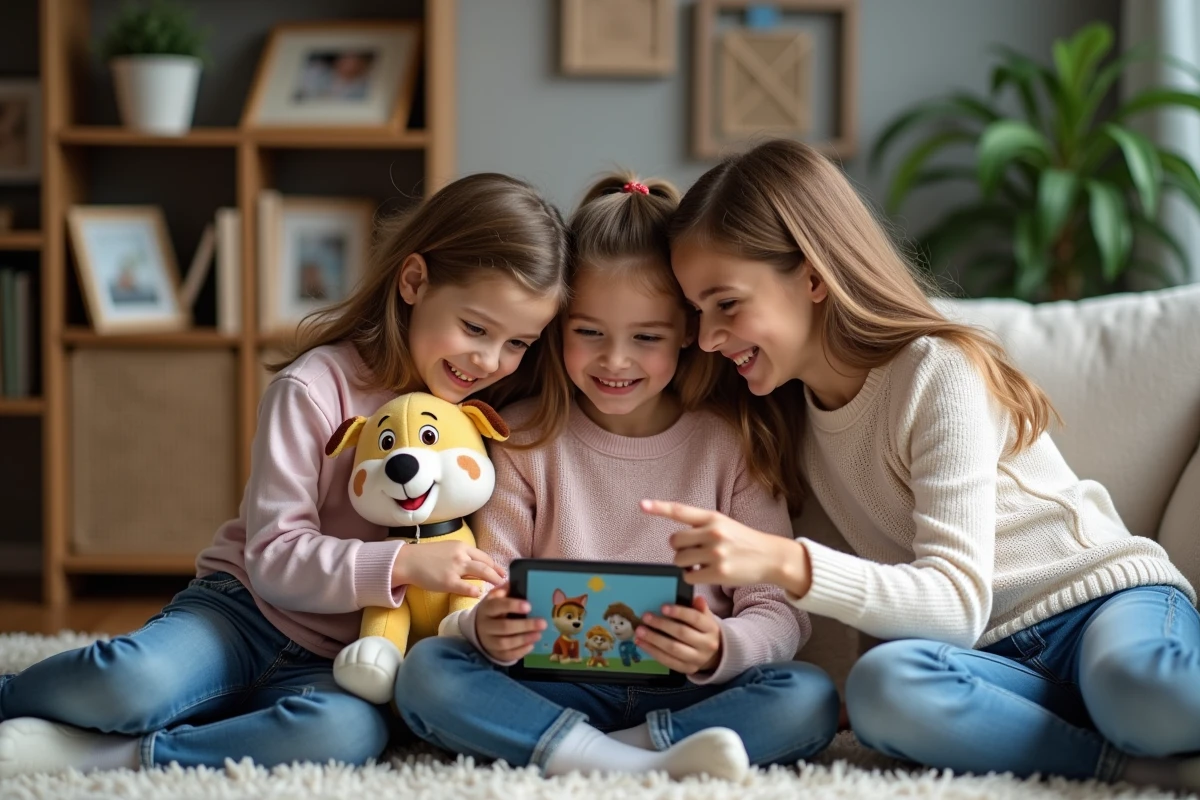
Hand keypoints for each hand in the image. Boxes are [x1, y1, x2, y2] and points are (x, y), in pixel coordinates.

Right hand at [392, 541, 504, 595]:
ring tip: (500, 588)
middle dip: (498, 573)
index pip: (484, 556)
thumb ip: (462, 557)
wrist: (408, 561)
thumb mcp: (447, 550)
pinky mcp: (447, 581)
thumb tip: (477, 569)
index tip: (503, 572)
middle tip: (506, 581)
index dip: (495, 565)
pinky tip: (479, 594)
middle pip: (486, 564)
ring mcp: (455, 568)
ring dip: (493, 579)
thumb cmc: (426, 557)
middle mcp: (461, 555)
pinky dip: (474, 590)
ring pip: (481, 572)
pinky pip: (466, 586)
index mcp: (462, 547)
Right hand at [475, 586, 545, 660]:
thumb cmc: (494, 611)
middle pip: (504, 627)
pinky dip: (520, 651)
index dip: (512, 606)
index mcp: (486, 608)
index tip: (529, 606)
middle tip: (542, 623)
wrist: (479, 629)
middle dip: (524, 625)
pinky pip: (507, 654)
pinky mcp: (494, 653)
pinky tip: (532, 644)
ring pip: (505, 643)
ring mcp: (489, 641)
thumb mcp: (495, 598)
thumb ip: (505, 590)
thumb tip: (518, 582)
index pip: (497, 606)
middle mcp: (485, 626)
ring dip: (524, 639)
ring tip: (539, 634)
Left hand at [635, 595, 721, 674]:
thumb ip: (700, 608)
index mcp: (711, 629)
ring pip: (673, 649)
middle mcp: (707, 645)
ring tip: (639, 631)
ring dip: (653, 640)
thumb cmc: (703, 631)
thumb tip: (698, 598)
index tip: (662, 607)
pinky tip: (642, 643)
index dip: (679, 612)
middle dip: (661, 625)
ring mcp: (697, 659)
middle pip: (682, 633)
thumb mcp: (705, 618)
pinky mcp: (687, 669)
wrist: (714, 656)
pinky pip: (668, 661)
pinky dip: (653, 652)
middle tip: (646, 617)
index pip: (695, 618)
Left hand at [640, 499, 811, 596]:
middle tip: (693, 552)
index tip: (641, 504)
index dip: (659, 508)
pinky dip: (693, 577)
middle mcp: (713, 533)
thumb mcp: (724, 524)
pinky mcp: (719, 573)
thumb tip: (675, 542)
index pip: (680, 511)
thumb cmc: (742, 540)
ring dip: (684, 565)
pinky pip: (689, 577)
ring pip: (679, 561)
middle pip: (674, 542)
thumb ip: (700, 527)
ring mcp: (716, 553)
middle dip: (679, 549)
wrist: (770, 556)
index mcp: (713, 517)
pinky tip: (706, 573)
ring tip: (700, 563)